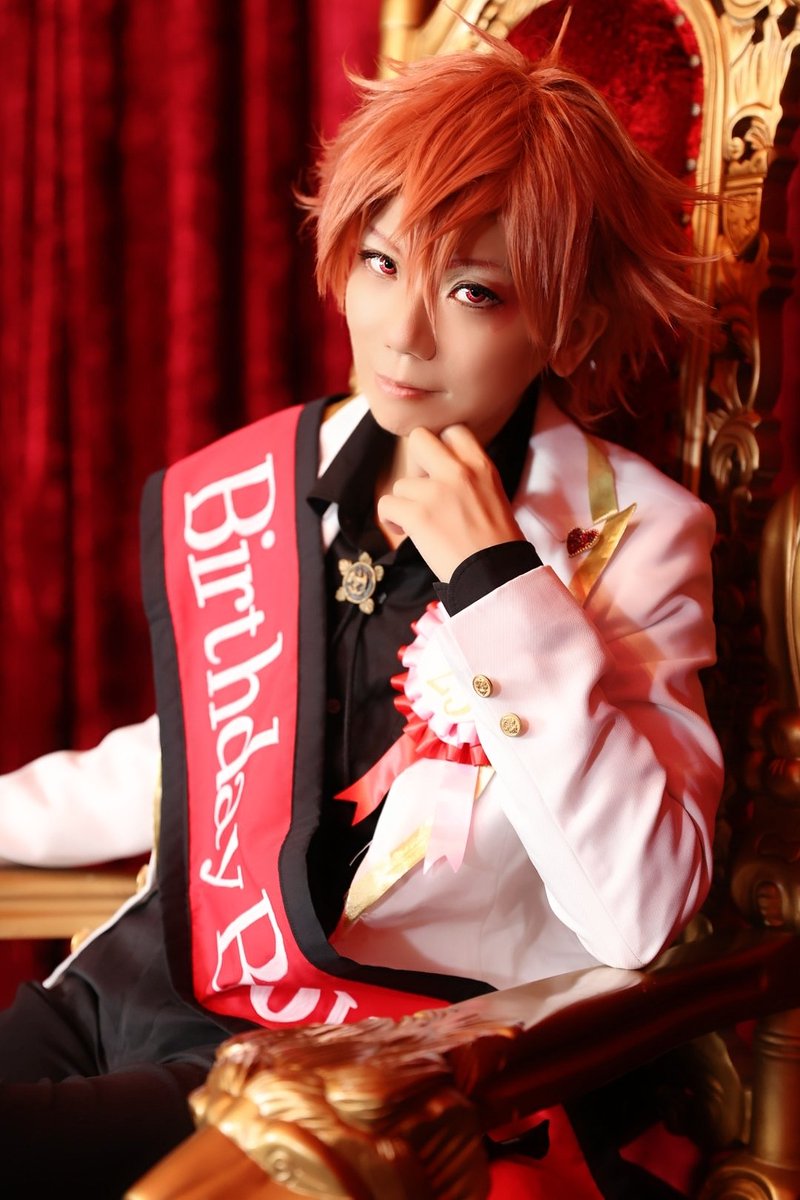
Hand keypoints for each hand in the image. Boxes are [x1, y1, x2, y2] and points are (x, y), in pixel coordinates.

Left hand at [377, 424, 524, 580]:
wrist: (496, 576)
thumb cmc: (496, 544)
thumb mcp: (493, 495)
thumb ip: (469, 478)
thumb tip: (437, 474)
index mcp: (482, 466)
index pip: (452, 431)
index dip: (440, 447)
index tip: (438, 469)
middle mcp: (458, 472)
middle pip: (418, 439)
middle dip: (414, 463)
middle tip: (421, 488)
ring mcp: (436, 492)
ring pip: (401, 483)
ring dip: (405, 503)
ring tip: (420, 524)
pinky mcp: (417, 515)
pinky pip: (387, 504)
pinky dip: (390, 519)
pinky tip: (403, 531)